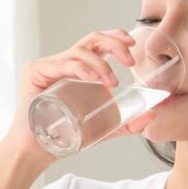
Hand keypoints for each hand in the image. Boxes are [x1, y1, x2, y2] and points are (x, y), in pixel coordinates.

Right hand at [0, 28, 157, 166]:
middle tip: (129, 61)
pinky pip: (62, 63)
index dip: (115, 38)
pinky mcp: (35, 72)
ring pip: (80, 51)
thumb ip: (126, 122)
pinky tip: (93, 79)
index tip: (132, 46)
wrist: (37, 151)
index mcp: (77, 69)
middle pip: (91, 40)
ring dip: (101, 64)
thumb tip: (151, 116)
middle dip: (114, 44)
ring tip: (113, 83)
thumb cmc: (64, 136)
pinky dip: (81, 68)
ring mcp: (48, 66)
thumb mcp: (103, 127)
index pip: (97, 43)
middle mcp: (62, 63)